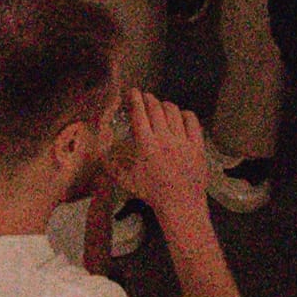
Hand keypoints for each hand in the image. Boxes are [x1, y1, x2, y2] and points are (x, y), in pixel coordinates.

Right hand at [116, 88, 213, 236]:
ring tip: (161, 106)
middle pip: (156, 108)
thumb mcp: (127, 181)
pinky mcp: (197, 145)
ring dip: (165, 105)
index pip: (139, 114)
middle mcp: (164, 139)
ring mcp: (183, 141)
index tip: (133, 91)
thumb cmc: (152, 193)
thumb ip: (111, 166)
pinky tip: (180, 116)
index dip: (135, 99)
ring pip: (173, 112)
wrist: (180, 204)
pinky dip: (185, 114)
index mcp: (146, 145)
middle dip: (149, 99)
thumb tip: (98, 153)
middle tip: (145, 97)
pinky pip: (192, 121)